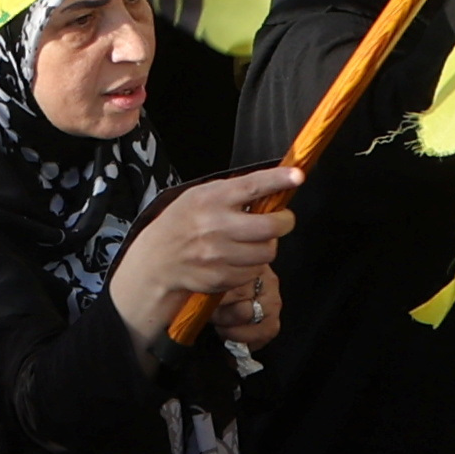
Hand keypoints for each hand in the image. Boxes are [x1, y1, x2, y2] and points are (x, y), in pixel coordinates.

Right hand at [117, 166, 299, 341]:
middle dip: (283, 222)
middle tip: (282, 220)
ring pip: (267, 251)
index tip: (297, 176)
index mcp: (210, 199)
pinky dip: (252, 266)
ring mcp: (219, 254)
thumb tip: (272, 188)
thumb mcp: (198, 197)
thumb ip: (232, 193)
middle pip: (270, 226)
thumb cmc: (181, 224)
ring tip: (253, 241)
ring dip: (267, 246)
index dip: (277, 180)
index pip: (251, 186)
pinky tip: (238, 259)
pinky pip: (254, 272)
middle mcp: (215, 226)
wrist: (157, 261)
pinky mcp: (222, 277)